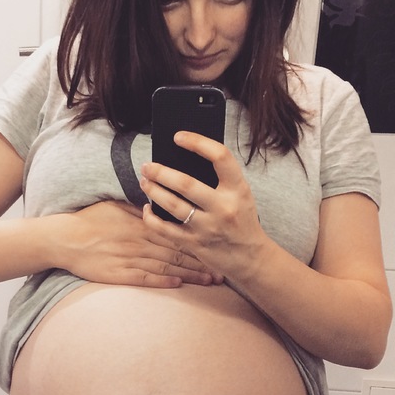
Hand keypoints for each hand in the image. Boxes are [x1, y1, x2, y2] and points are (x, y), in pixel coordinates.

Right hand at [62, 200, 222, 287]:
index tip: (216, 244)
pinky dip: (163, 281)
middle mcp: (140, 241)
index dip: (198, 239)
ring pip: (167, 267)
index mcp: (141, 223)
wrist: (64, 239)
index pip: (176, 231)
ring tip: (210, 281)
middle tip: (223, 268)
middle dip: (202, 261)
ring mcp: (130, 258)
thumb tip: (159, 205)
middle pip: (178, 251)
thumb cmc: (89, 220)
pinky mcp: (119, 274)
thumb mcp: (116, 206)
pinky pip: (145, 278)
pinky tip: (179, 285)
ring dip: (190, 274)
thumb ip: (139, 208)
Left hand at [139, 131, 266, 281]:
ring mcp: (207, 228)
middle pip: (185, 183)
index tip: (178, 137)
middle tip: (147, 165)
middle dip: (160, 172)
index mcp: (238, 189)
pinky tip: (147, 209)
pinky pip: (164, 229)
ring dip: (153, 190)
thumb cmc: (241, 220)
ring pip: (171, 204)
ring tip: (144, 181)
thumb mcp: (240, 195)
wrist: (250, 257)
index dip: (197, 142)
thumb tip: (183, 158)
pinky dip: (151, 218)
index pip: (220, 157)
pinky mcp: (194, 244)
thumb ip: (219, 179)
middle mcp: (223, 208)